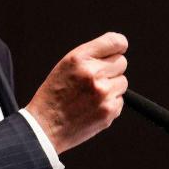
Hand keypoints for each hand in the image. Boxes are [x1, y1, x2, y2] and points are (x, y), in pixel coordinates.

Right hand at [26, 32, 127, 153]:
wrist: (45, 126)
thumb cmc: (55, 94)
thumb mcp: (65, 66)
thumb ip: (91, 57)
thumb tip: (119, 51)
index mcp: (79, 58)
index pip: (115, 42)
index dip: (119, 45)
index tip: (119, 49)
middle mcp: (93, 73)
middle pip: (121, 62)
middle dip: (111, 69)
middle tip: (94, 80)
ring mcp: (103, 93)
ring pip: (122, 82)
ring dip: (112, 87)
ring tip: (90, 95)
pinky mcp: (110, 110)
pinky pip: (120, 100)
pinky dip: (110, 103)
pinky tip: (92, 107)